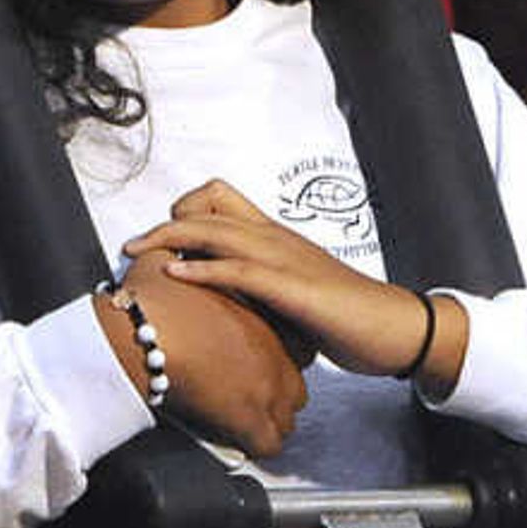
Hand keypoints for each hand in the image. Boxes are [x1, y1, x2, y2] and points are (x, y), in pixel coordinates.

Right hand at [107, 262, 306, 459]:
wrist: (141, 336)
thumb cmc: (152, 307)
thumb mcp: (161, 265)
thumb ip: (169, 256)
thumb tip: (160, 253)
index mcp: (261, 314)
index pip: (292, 339)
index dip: (275, 348)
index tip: (256, 354)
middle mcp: (272, 352)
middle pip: (296, 378)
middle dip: (276, 385)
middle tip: (250, 385)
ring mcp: (265, 386)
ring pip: (286, 415)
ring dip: (268, 418)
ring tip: (246, 417)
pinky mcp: (250, 418)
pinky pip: (268, 442)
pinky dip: (256, 443)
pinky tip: (241, 439)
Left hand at [123, 182, 423, 377]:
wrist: (394, 328)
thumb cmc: (347, 315)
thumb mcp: (293, 295)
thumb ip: (260, 291)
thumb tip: (226, 305)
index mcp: (275, 237)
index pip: (221, 199)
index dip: (187, 210)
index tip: (164, 239)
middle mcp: (275, 238)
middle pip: (208, 208)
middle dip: (162, 225)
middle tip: (132, 247)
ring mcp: (284, 258)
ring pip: (216, 230)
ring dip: (170, 238)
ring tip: (138, 252)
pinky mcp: (292, 287)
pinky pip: (238, 269)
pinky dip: (201, 269)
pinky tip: (177, 275)